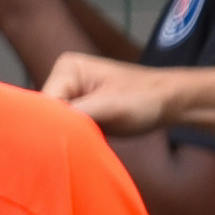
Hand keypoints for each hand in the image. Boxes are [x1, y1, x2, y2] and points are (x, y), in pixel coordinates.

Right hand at [36, 51, 174, 133]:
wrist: (171, 102)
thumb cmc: (144, 99)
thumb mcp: (108, 107)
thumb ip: (74, 114)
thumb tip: (45, 128)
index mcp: (67, 68)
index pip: (44, 102)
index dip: (51, 124)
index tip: (63, 143)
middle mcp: (64, 79)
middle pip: (47, 113)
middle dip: (59, 131)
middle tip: (76, 146)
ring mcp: (72, 95)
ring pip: (56, 123)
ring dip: (68, 136)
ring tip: (83, 145)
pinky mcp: (81, 111)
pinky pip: (67, 128)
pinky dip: (74, 138)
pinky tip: (84, 146)